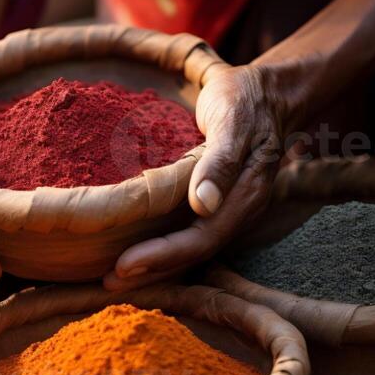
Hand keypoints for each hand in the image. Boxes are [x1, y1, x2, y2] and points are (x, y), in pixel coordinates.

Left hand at [104, 63, 285, 290]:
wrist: (266, 93)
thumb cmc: (244, 100)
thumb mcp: (233, 121)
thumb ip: (221, 162)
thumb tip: (203, 206)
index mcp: (246, 195)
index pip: (202, 237)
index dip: (163, 255)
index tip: (123, 264)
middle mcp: (239, 211)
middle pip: (195, 252)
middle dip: (152, 270)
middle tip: (108, 281)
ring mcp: (229, 210)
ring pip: (192, 248)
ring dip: (156, 266)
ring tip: (115, 278)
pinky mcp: (217, 205)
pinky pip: (189, 233)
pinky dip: (163, 247)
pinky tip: (138, 253)